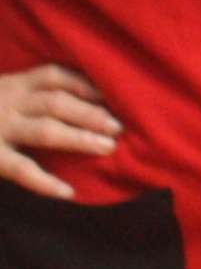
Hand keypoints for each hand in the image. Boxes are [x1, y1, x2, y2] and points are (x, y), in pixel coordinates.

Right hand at [0, 64, 123, 201]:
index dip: (87, 84)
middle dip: (91, 114)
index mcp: (10, 85)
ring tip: (108, 148)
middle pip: (57, 103)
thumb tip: (82, 102)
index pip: (55, 77)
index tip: (115, 94)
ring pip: (45, 131)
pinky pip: (20, 169)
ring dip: (80, 138)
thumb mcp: (1, 95)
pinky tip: (67, 191)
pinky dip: (44, 182)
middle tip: (121, 126)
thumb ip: (29, 96)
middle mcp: (5, 102)